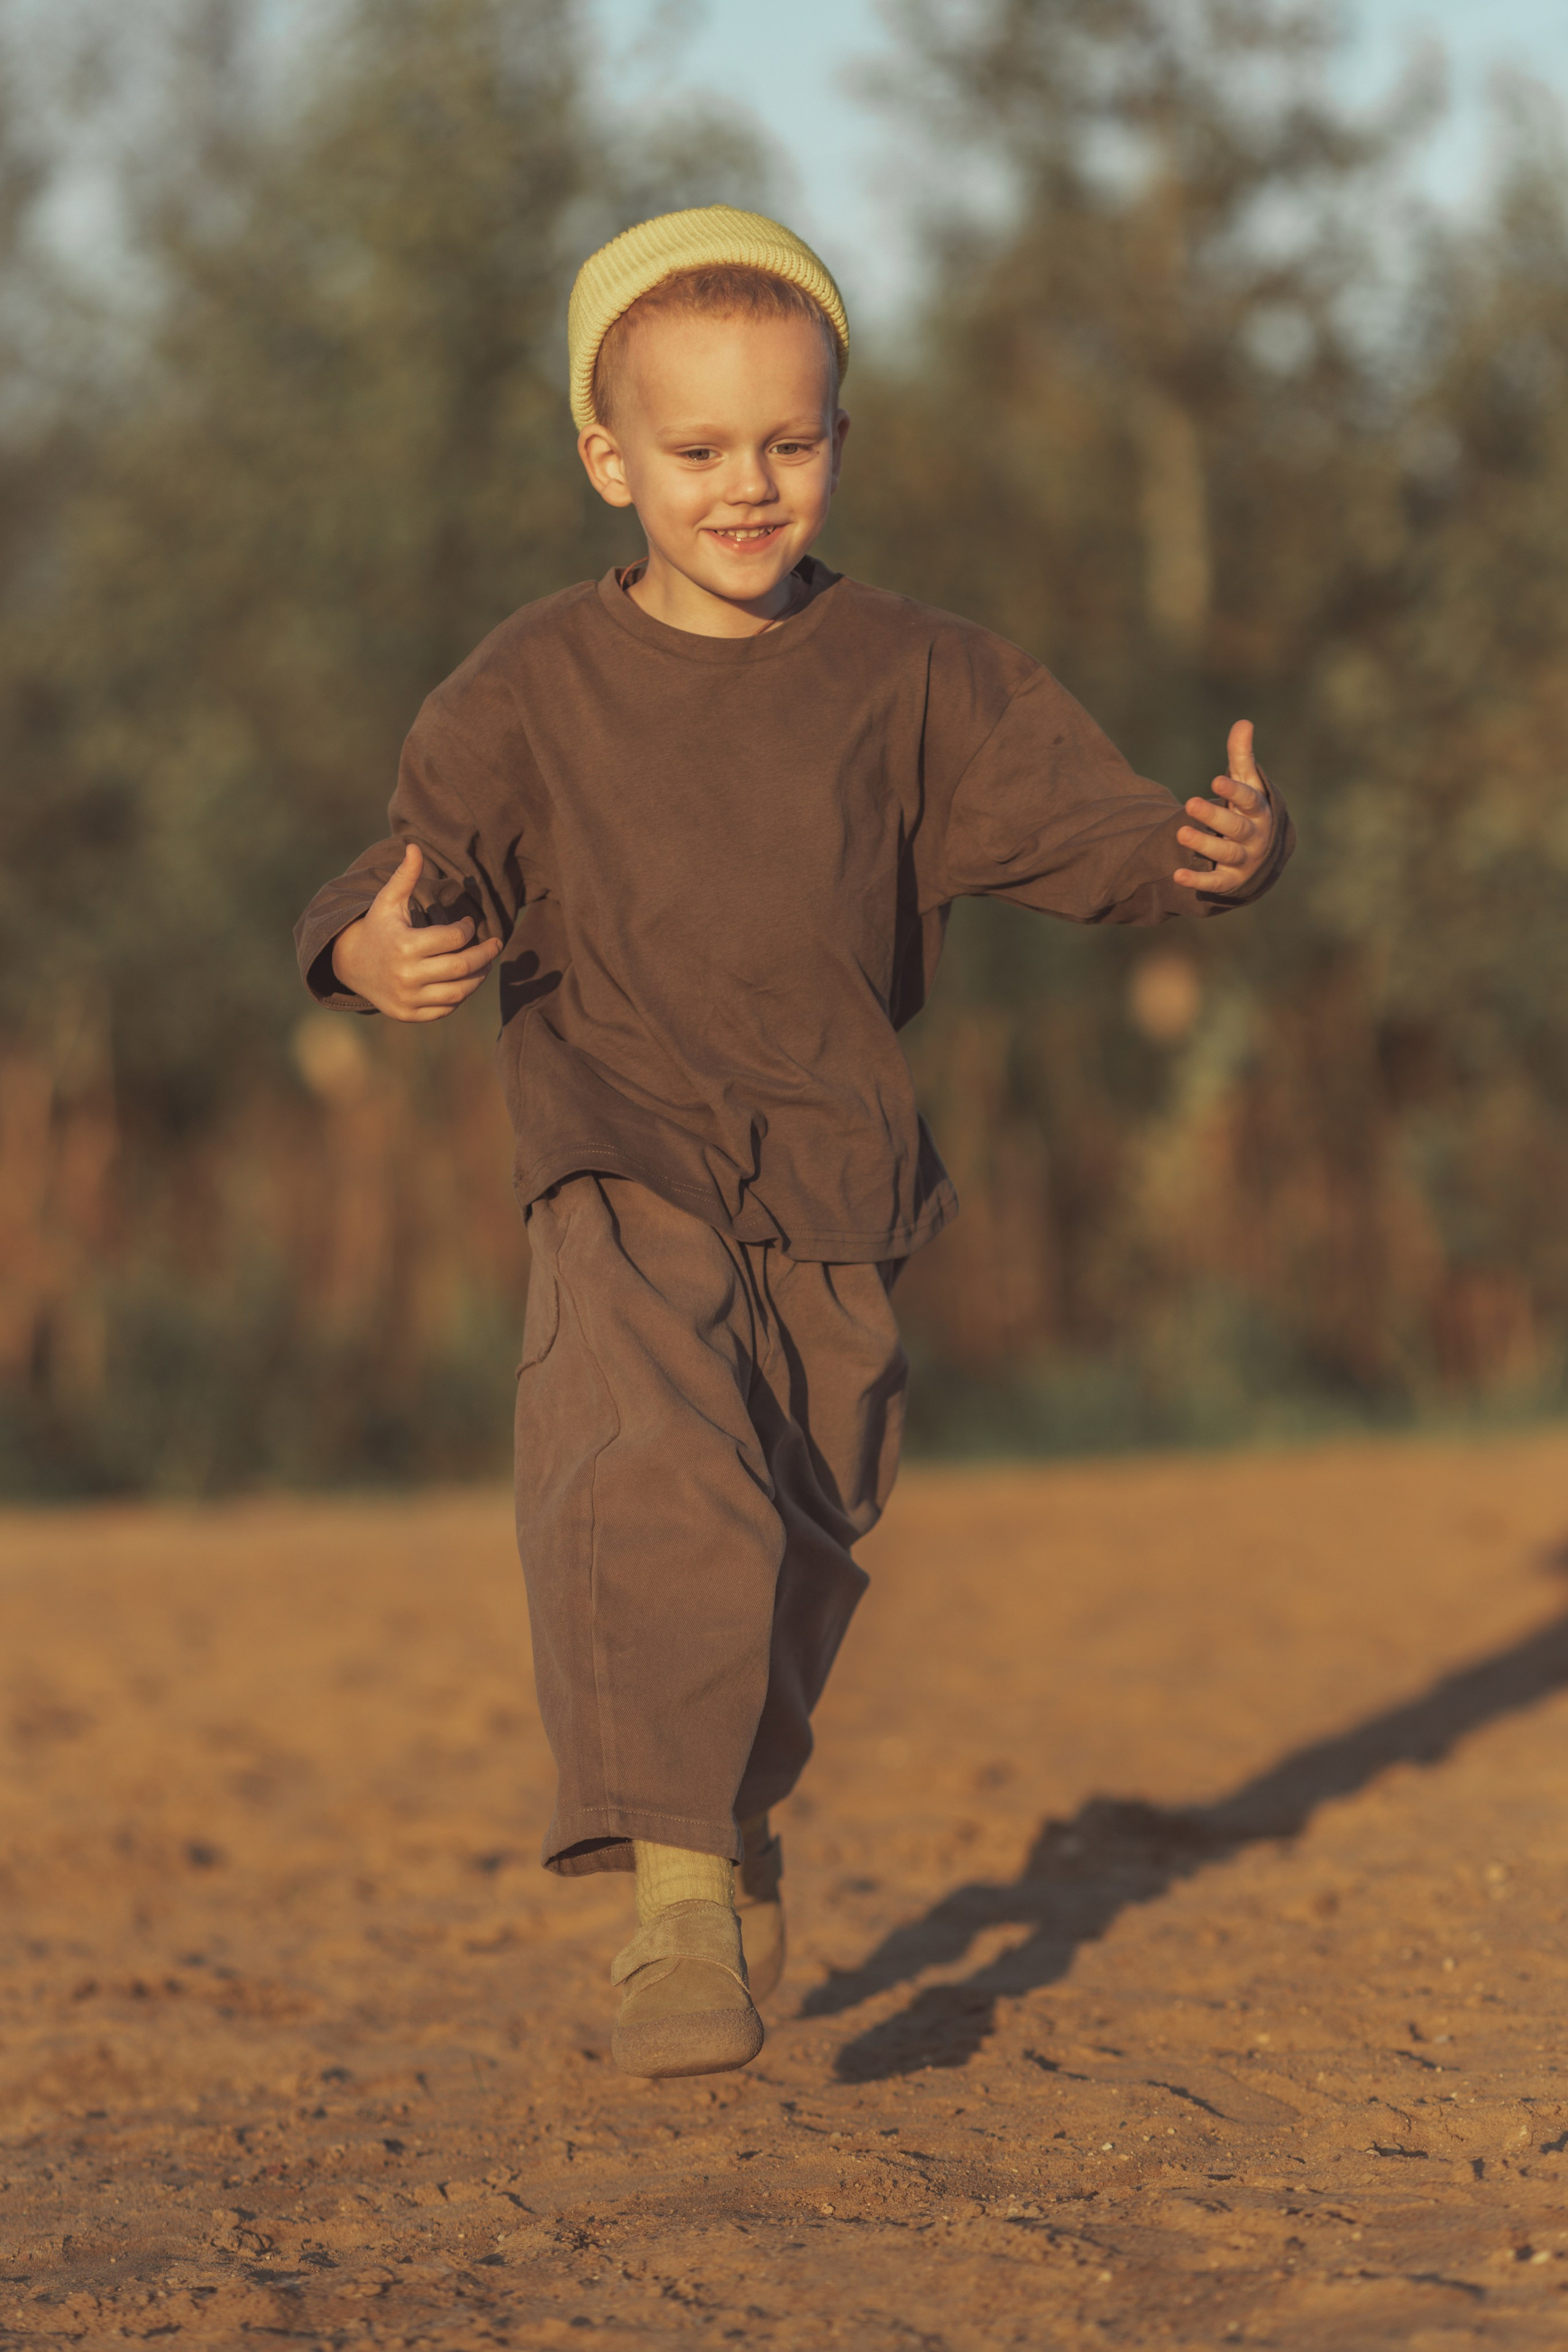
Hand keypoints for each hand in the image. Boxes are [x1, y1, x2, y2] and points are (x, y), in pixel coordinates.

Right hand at [330, 843, 500, 1021]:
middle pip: (463, 968)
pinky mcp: (409, 1014)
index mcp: (405, 945)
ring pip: (459, 992)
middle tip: (495, 945)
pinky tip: (464, 980)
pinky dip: (459, 996)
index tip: (469, 924)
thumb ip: (405, 876)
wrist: (350, 965)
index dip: (469, 930)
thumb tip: (415, 846)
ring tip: (484, 963)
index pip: (454, 939)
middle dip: (485, 955)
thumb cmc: (378, 927)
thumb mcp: (387, 900)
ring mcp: (408, 998)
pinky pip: (445, 1008)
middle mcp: (407, 975)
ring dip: (478, 977)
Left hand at [1174, 720, 1274, 895]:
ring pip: (1225, 853)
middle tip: (1190, 803)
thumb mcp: (1248, 784)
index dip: (1234, 791)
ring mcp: (1244, 859)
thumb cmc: (1250, 811)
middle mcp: (1255, 836)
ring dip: (1203, 844)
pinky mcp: (1230, 880)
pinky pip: (1215, 883)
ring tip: (1180, 833)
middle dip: (1214, 816)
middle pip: (1235, 827)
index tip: (1215, 781)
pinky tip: (1177, 876)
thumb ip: (1242, 757)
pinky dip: (1197, 882)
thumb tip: (1243, 722)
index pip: (1249, 799)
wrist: (1263, 856)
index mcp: (1260, 810)